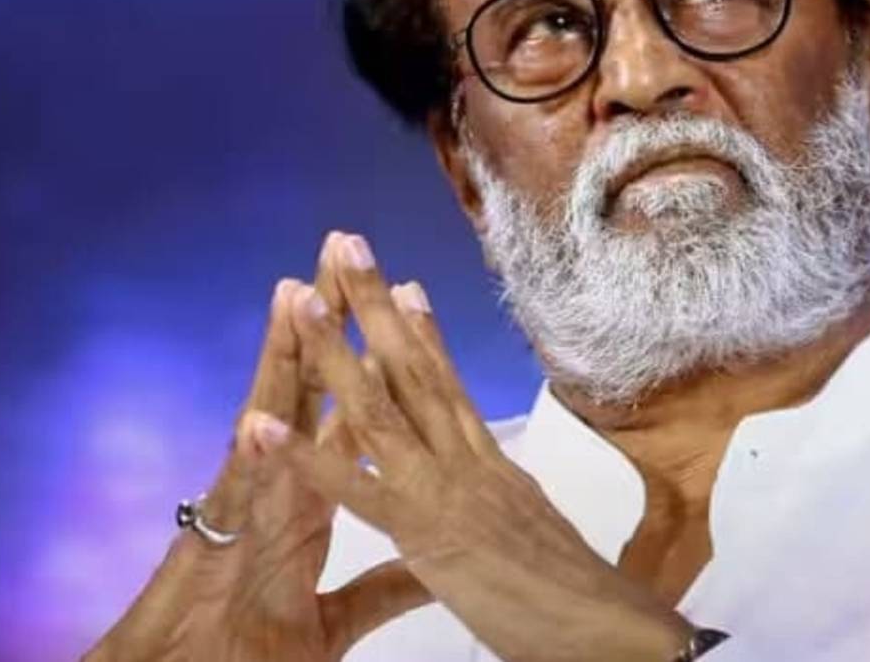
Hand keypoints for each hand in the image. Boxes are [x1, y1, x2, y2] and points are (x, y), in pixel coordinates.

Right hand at [83, 246, 431, 661]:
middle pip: (308, 392)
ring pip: (265, 423)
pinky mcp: (217, 551)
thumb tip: (427, 564)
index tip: (401, 302)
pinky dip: (247, 463)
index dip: (374, 359)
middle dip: (327, 323)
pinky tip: (256, 419)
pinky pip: (234, 504)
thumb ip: (383, 584)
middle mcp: (280, 488)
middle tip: (345, 255)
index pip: (348, 412)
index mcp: (311, 499)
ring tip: (294, 296)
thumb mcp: (336, 615)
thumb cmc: (251, 648)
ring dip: (279, 363)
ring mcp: (247, 510)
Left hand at [250, 232, 695, 661]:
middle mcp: (468, 460)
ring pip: (381, 408)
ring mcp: (445, 489)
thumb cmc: (577, 594)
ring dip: (335, 351)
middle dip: (377, 307)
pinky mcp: (424, 532)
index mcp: (491, 465)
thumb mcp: (534, 532)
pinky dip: (306, 458)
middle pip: (414, 371)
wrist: (604, 627)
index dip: (425, 334)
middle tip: (346, 246)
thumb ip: (504, 498)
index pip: (451, 386)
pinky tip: (265, 426)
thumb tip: (498, 473)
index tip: (406, 284)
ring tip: (302, 298)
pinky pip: (355, 490)